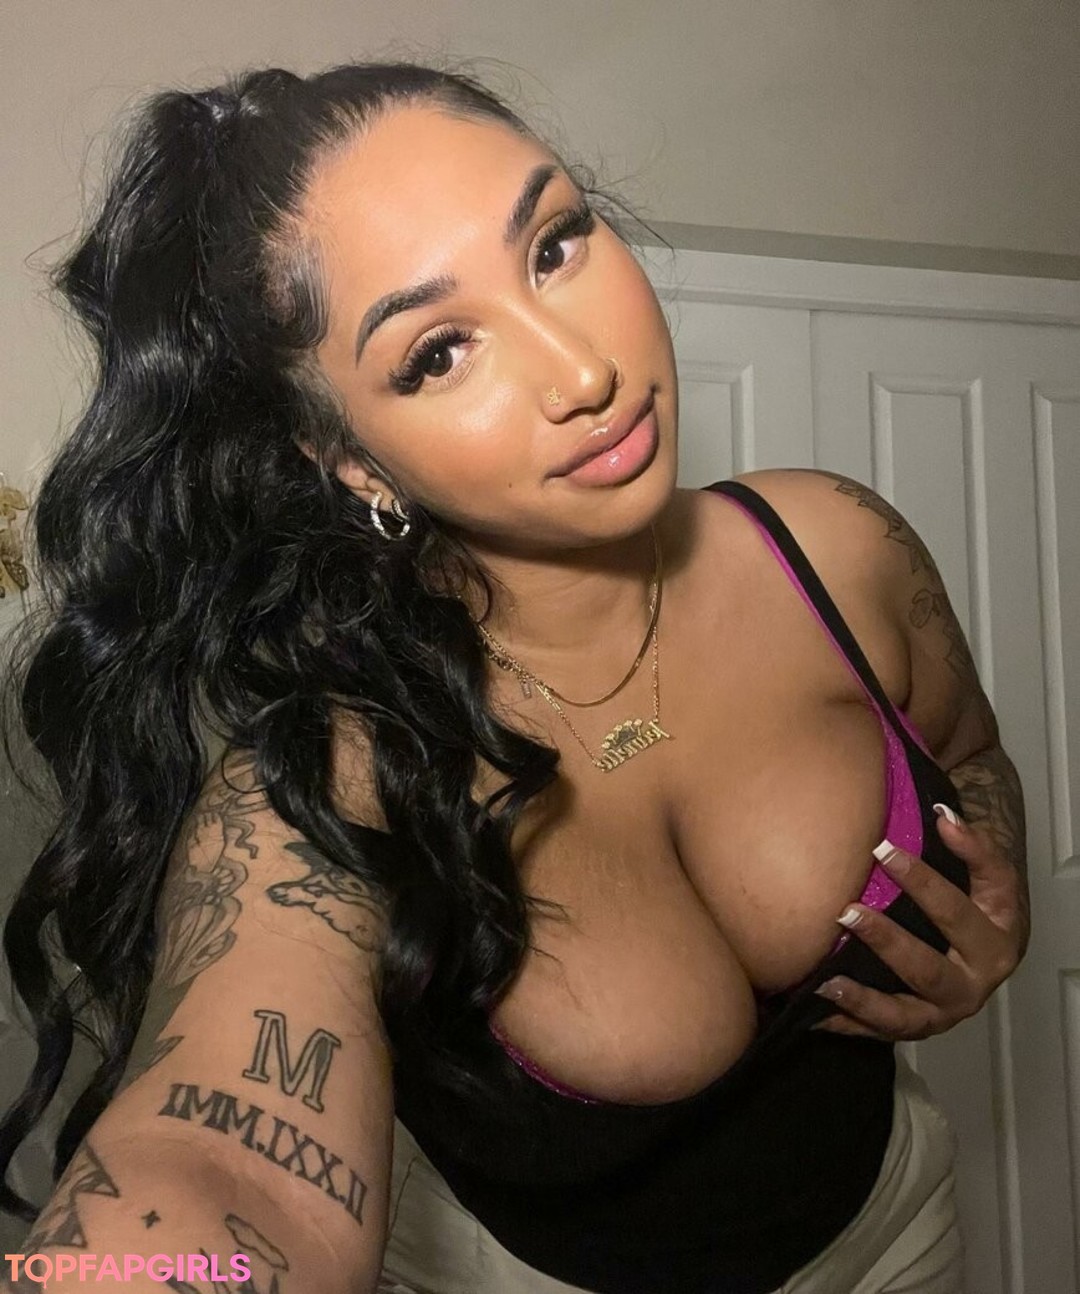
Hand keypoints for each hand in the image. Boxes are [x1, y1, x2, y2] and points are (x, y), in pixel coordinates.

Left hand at [812, 810, 1028, 1040]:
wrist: (991, 949)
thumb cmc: (984, 906)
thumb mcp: (992, 877)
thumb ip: (974, 846)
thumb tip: (943, 817)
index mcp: (994, 946)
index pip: (957, 913)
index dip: (922, 880)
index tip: (881, 849)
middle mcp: (971, 987)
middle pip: (927, 969)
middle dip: (887, 942)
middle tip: (847, 912)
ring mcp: (941, 1014)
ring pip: (903, 1016)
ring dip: (864, 999)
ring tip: (827, 980)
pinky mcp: (914, 1028)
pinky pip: (878, 1033)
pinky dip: (846, 1024)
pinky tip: (814, 1012)